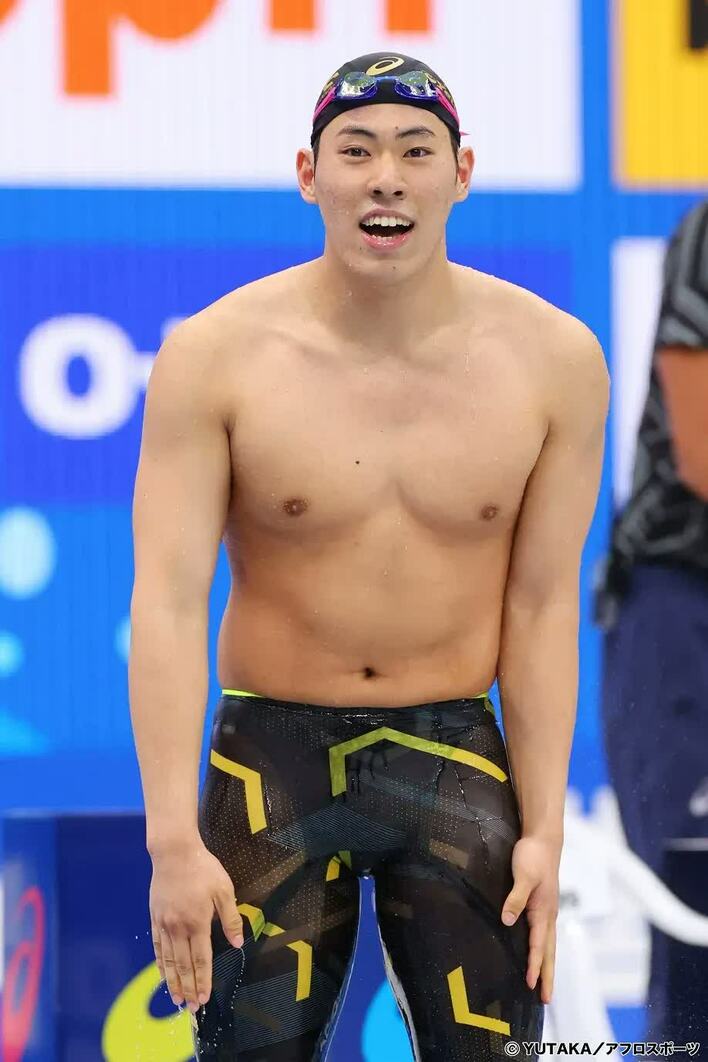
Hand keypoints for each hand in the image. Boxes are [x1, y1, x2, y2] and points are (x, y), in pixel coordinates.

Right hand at [149, 839, 243, 1012]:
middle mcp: (178, 928)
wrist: (173, 852)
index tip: (203, 998)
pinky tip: (162, 974)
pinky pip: (157, 947)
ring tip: (175, 999)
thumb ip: (230, 918)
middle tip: (190, 1008)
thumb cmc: (202, 868)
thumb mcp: (224, 889)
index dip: (203, 981)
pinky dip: (160, 964)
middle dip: (188, 988)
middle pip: (183, 965)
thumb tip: (238, 942)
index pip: (201, 959)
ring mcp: (164, 924)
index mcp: (197, 922)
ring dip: (172, 982)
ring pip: (168, 960)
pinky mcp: (155, 917)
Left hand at [500, 835, 559, 1004]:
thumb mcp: (523, 876)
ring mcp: (547, 910)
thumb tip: (507, 921)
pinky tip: (538, 952)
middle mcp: (548, 914)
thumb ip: (515, 899)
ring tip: (545, 984)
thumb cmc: (533, 856)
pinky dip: (544, 949)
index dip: (535, 966)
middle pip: (549, 951)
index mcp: (544, 911)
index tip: (531, 986)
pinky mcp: (543, 904)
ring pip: (549, 944)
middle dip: (548, 975)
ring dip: (547, 965)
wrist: (543, 838)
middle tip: (546, 1000)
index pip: (539, 945)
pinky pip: (544, 933)